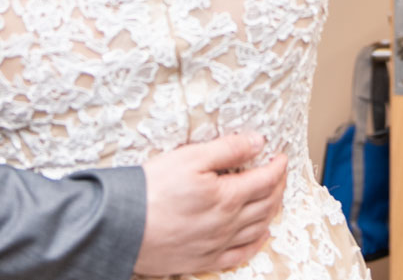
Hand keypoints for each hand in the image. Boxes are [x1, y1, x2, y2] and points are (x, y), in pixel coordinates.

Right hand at [135, 133, 286, 275]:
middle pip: (266, 205)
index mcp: (226, 197)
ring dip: (271, 211)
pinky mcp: (203, 259)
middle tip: (280, 174)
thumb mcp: (190, 157)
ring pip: (257, 228)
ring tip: (275, 198)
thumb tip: (258, 143)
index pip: (265, 180)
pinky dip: (256, 243)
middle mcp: (227, 224)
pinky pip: (240, 254)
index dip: (278, 166)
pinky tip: (261, 235)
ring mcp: (217, 244)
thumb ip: (228, 149)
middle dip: (278, 186)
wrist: (121, 226)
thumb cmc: (152, 189)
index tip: (281, 157)